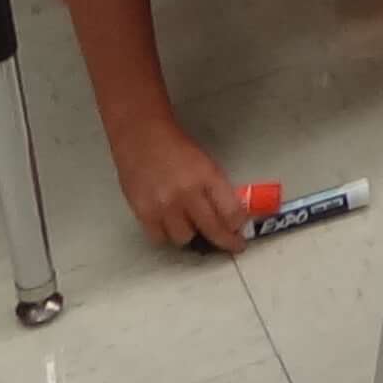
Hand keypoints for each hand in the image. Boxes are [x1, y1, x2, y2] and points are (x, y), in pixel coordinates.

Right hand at [110, 114, 254, 253]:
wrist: (141, 136)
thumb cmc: (176, 147)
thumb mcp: (205, 164)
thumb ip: (216, 189)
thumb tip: (230, 214)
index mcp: (207, 176)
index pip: (230, 211)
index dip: (238, 226)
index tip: (241, 232)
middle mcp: (187, 194)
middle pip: (211, 229)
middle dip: (226, 241)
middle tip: (233, 246)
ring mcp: (164, 205)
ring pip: (184, 238)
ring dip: (191, 235)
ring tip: (193, 227)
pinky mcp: (143, 212)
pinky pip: (160, 238)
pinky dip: (167, 235)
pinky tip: (170, 226)